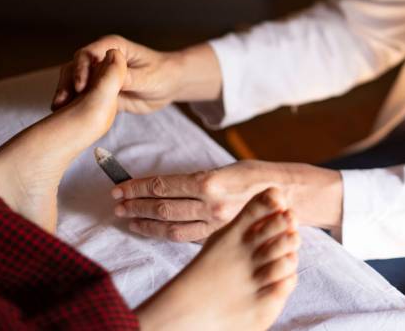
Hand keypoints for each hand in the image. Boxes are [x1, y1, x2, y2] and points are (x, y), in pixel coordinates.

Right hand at [51, 35, 220, 113]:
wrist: (170, 85)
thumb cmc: (163, 74)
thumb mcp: (148, 77)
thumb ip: (128, 77)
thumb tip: (109, 78)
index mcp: (112, 47)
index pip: (88, 54)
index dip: (81, 69)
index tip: (81, 87)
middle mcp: (101, 59)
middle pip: (75, 68)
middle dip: (67, 84)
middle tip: (61, 103)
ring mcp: (97, 75)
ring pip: (74, 83)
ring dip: (66, 95)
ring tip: (58, 111)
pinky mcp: (98, 90)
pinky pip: (82, 97)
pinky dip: (73, 105)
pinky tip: (66, 118)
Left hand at [112, 161, 271, 242]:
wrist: (288, 197)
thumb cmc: (258, 175)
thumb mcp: (228, 167)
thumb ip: (199, 177)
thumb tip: (168, 184)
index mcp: (210, 181)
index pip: (163, 185)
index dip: (137, 186)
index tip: (120, 186)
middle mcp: (210, 205)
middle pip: (161, 207)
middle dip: (134, 204)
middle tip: (116, 202)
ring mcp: (214, 225)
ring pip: (169, 226)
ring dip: (144, 222)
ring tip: (127, 217)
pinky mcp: (218, 236)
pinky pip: (185, 237)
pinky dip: (164, 233)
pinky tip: (151, 229)